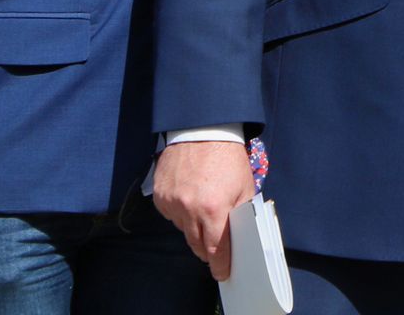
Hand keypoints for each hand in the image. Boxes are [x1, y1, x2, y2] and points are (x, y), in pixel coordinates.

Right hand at [152, 140, 255, 279]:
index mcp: (214, 209)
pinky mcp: (160, 196)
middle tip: (215, 249)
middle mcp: (189, 209)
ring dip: (194, 228)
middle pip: (196, 245)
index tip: (222, 273)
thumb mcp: (244, 187)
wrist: (202, 130)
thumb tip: (236, 239)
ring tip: (204, 210)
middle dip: (207, 250)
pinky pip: (171, 216)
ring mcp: (172, 203)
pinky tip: (190, 198)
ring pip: (183, 230)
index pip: (215, 250)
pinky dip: (180, 213)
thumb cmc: (228, 158)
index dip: (220, 264)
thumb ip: (239, 215)